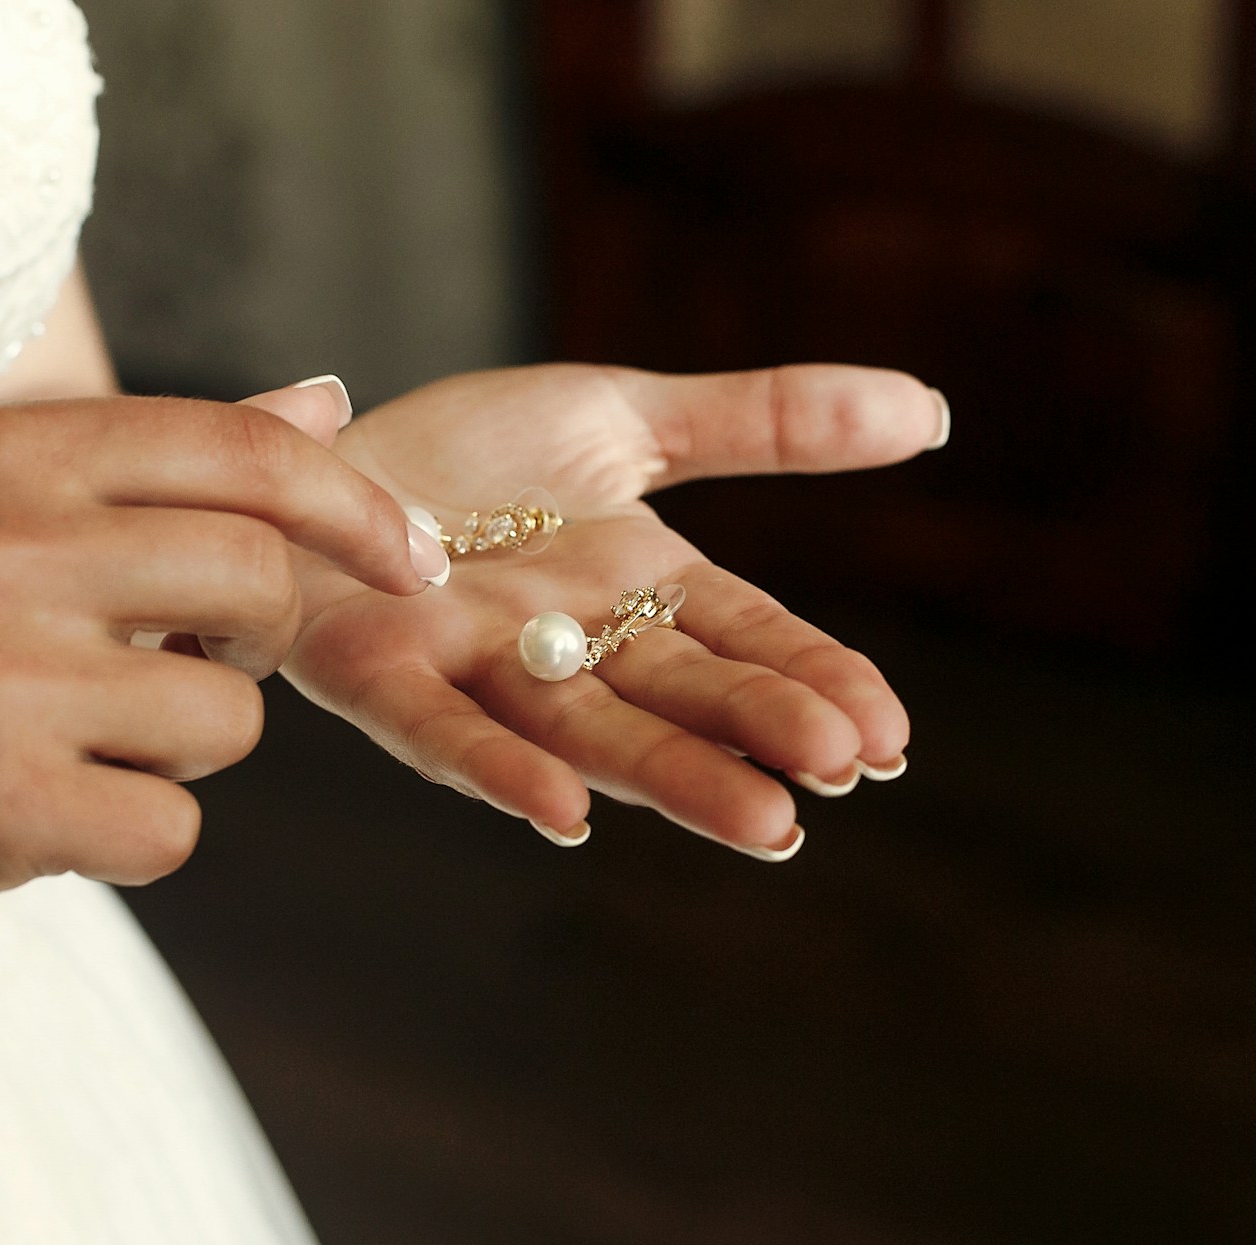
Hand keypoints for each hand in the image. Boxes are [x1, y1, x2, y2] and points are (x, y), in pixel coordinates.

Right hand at [0, 391, 441, 959]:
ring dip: (182, 748)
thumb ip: (161, 461)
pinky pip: (173, 831)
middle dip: (256, 640)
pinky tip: (43, 812)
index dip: (356, 508)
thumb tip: (329, 400)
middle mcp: (0, 545)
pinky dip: (135, 835)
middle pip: (261, 584)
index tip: (414, 562)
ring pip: (229, 721)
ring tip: (73, 738)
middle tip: (181, 662)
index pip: (245, 450)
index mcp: (4, 451)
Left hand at [283, 363, 946, 858]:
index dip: (811, 679)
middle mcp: (570, 646)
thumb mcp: (626, 418)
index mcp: (637, 591)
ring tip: (761, 820)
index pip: (744, 637)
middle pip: (677, 693)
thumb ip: (764, 422)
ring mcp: (479, 669)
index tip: (887, 734)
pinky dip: (502, 770)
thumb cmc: (471, 457)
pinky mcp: (385, 674)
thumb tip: (933, 413)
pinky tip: (564, 815)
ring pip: (586, 730)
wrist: (322, 456)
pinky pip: (446, 731)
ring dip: (669, 774)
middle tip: (840, 772)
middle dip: (755, 731)